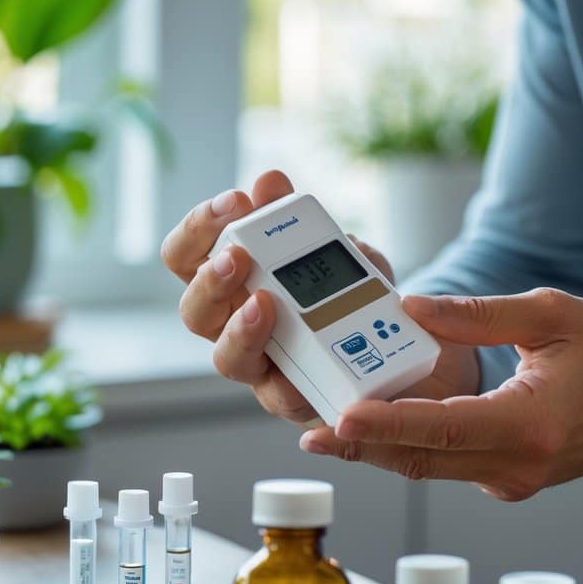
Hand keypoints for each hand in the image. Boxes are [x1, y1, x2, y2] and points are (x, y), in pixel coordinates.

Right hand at [161, 171, 479, 424]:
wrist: (397, 349)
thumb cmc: (349, 294)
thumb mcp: (338, 250)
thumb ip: (303, 220)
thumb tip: (270, 181)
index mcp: (232, 285)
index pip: (185, 255)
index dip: (198, 228)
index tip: (234, 201)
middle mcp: (234, 328)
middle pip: (193, 310)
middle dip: (211, 280)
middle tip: (239, 256)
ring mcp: (262, 369)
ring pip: (226, 359)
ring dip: (241, 331)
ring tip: (266, 305)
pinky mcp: (295, 402)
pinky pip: (284, 399)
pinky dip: (295, 382)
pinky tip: (311, 364)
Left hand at [299, 288, 582, 499]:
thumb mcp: (552, 315)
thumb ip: (479, 315)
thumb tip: (413, 309)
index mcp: (530, 425)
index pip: (445, 429)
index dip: (389, 426)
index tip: (341, 418)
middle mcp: (518, 465)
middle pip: (425, 460)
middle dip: (364, 448)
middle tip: (310, 432)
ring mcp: (514, 480)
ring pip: (433, 468)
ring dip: (381, 452)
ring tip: (329, 430)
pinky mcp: (511, 479)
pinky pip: (452, 466)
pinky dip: (413, 449)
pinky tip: (380, 430)